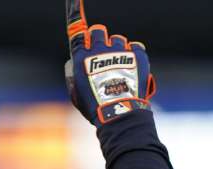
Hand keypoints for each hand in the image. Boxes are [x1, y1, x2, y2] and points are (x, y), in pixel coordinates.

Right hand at [64, 0, 155, 125]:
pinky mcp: (138, 55)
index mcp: (81, 58)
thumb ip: (74, 73)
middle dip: (100, 39)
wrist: (120, 113)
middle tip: (103, 54)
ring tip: (120, 70)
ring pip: (118, 39)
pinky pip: (135, 46)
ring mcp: (120, 51)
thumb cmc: (94, 107)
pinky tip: (132, 71)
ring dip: (118, 50)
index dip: (76, 14)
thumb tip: (77, 60)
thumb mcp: (76, 93)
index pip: (78, 30)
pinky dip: (134, 56)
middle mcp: (100, 50)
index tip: (75, 0)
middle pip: (99, 30)